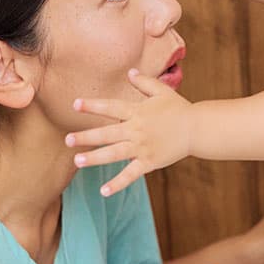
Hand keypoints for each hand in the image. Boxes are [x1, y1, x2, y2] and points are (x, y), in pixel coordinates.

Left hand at [68, 70, 191, 196]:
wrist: (197, 129)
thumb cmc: (179, 109)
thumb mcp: (162, 91)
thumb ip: (144, 82)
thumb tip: (130, 72)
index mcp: (137, 111)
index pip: (110, 107)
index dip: (92, 106)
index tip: (75, 105)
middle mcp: (136, 129)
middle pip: (106, 133)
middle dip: (86, 136)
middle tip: (66, 140)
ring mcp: (142, 147)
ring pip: (114, 154)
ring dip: (95, 158)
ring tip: (77, 161)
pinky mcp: (149, 162)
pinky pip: (130, 174)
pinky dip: (117, 183)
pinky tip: (104, 191)